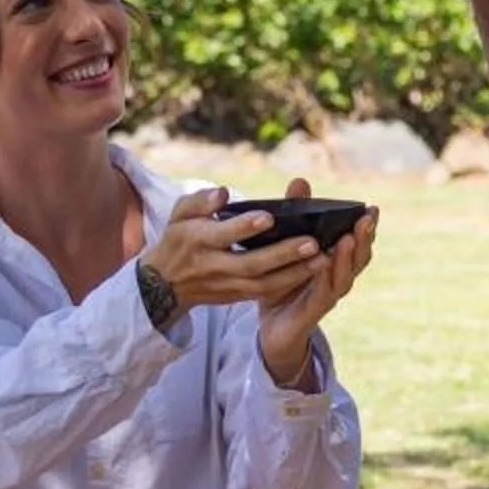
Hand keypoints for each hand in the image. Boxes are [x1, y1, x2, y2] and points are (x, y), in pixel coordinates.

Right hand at [144, 187, 329, 313]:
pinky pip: (267, 292)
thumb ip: (199, 201)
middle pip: (251, 263)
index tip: (268, 217)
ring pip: (264, 283)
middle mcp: (213, 266)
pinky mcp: (238, 295)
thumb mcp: (179, 214)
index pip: (222, 235)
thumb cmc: (179, 238)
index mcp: (197, 241)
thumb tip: (223, 193)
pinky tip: (314, 270)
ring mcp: (227, 285)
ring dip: (295, 273)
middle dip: (282, 254)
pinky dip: (291, 282)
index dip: (244, 227)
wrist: (165, 285)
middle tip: (312, 242)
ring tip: (323, 259)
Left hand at [257, 180, 377, 386]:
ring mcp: (327, 297)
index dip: (367, 227)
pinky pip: (322, 295)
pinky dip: (325, 279)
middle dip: (365, 238)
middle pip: (358, 258)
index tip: (371, 208)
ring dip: (348, 257)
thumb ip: (295, 215)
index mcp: (335, 262)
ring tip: (349, 237)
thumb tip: (300, 181)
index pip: (357, 243)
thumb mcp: (285, 245)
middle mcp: (337, 279)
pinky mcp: (312, 313)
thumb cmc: (282, 282)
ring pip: (345, 276)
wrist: (272, 328)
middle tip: (367, 218)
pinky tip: (324, 265)